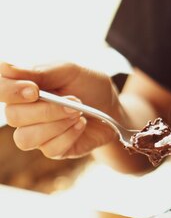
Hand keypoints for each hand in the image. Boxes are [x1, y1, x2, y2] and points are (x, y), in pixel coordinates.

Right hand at [0, 62, 119, 158]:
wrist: (113, 108)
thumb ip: (41, 71)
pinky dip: (69, 135)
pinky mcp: (53, 149)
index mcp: (22, 87)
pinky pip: (49, 149)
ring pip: (25, 138)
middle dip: (45, 110)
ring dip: (55, 124)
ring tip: (77, 113)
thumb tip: (7, 68)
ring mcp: (37, 133)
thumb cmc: (89, 86)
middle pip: (13, 116)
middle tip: (73, 100)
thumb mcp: (70, 70)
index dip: (9, 91)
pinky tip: (81, 124)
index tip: (34, 89)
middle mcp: (24, 111)